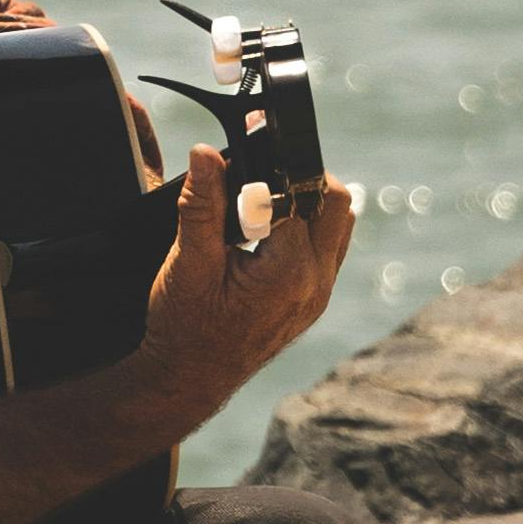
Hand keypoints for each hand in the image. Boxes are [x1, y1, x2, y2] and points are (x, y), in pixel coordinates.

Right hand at [128, 141, 358, 432]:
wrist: (190, 381)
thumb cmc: (184, 327)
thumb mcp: (188, 262)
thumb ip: (201, 205)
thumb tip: (206, 152)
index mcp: (290, 271)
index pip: (297, 193)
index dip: (270, 167)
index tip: (248, 143)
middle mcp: (317, 283)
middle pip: (334, 202)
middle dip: (300, 178)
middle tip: (259, 173)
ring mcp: (321, 295)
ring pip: (337, 224)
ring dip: (307, 203)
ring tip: (263, 202)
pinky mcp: (315, 302)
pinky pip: (328, 250)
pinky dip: (306, 229)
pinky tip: (269, 232)